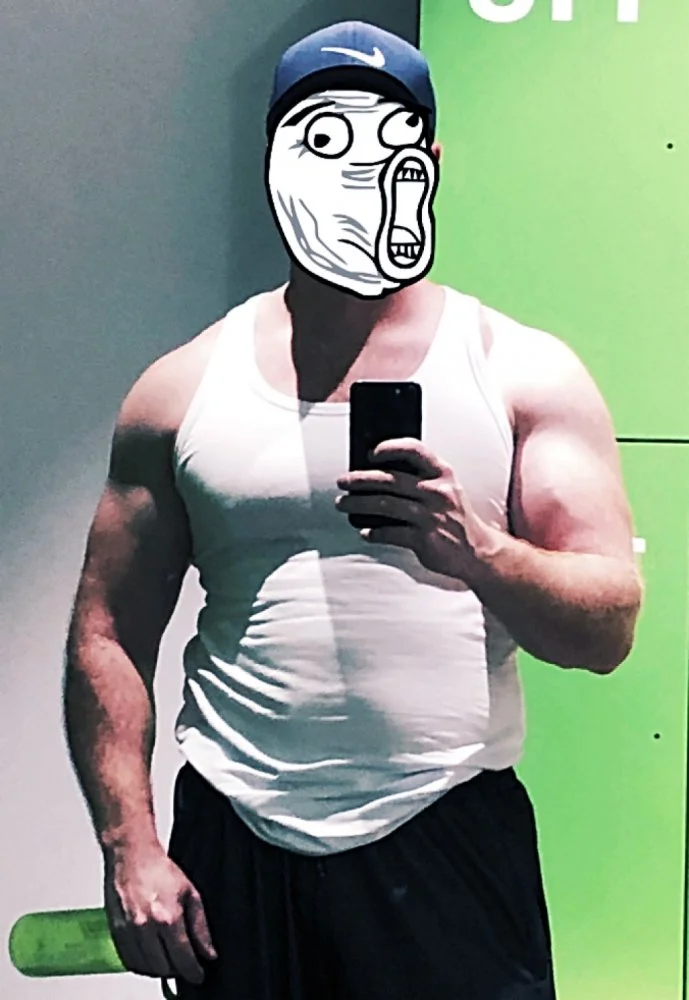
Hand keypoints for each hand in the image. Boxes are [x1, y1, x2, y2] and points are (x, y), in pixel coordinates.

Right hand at [104, 841, 216, 984]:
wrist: (131, 854)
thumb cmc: (159, 869)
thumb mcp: (190, 893)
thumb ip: (200, 927)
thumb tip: (208, 952)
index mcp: (168, 917)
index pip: (183, 959)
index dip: (193, 972)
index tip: (198, 975)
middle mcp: (145, 927)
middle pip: (163, 969)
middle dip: (177, 970)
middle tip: (184, 964)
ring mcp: (128, 931)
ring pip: (145, 969)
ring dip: (159, 970)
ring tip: (169, 960)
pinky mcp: (115, 931)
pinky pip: (129, 961)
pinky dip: (141, 965)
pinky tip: (151, 955)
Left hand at [336, 437, 500, 579]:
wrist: (477, 550)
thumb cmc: (455, 516)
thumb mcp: (446, 489)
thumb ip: (421, 478)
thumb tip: (379, 472)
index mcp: (442, 473)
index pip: (414, 450)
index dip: (389, 447)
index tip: (370, 452)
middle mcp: (436, 492)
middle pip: (389, 480)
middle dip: (360, 479)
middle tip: (342, 481)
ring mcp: (430, 516)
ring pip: (384, 505)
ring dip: (358, 504)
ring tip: (343, 504)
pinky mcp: (424, 540)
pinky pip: (390, 533)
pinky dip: (374, 533)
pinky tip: (365, 532)